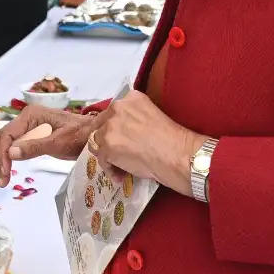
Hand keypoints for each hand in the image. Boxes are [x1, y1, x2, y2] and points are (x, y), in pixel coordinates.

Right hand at [0, 105, 95, 186]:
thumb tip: (9, 153)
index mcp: (31, 115)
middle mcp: (27, 118)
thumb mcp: (58, 143)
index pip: (8, 136)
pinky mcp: (33, 134)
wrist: (95, 135)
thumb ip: (34, 147)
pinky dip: (0, 147)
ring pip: (5, 141)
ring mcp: (29, 125)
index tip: (3, 174)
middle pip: (3, 139)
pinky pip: (12, 141)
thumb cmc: (80, 137)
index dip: (2, 156)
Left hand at [88, 91, 203, 197]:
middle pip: (99, 125)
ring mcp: (110, 127)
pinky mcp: (107, 146)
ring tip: (120, 167)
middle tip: (116, 153)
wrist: (176, 154)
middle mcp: (117, 108)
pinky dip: (111, 169)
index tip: (120, 138)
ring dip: (107, 156)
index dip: (113, 127)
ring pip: (97, 142)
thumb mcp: (151, 115)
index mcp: (130, 98)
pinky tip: (121, 175)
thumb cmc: (171, 139)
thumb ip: (133, 117)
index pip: (111, 112)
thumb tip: (123, 132)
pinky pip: (102, 160)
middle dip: (106, 140)